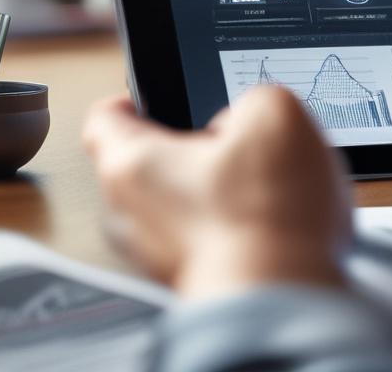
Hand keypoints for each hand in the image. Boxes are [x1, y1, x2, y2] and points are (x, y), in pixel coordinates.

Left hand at [83, 86, 351, 298]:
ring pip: (185, 204)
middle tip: (235, 140)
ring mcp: (161, 256)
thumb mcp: (273, 110)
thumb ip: (253, 99)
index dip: (135, 98)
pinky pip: (212, 240)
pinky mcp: (196, 283)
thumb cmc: (266, 214)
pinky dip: (239, 228)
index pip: (106, 118)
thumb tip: (251, 122)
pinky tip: (278, 220)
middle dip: (196, 149)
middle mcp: (132, 216)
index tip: (156, 94)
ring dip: (221, 192)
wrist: (285, 297)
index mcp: (131, 163)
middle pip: (153, 164)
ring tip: (269, 185)